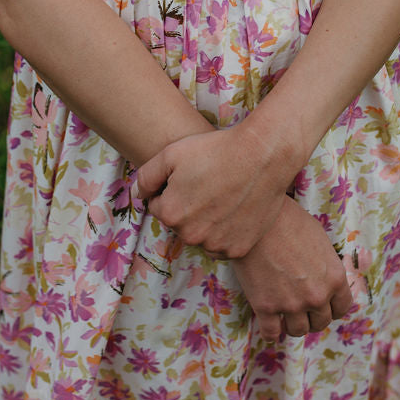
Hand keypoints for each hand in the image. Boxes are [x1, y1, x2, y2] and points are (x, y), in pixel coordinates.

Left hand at [135, 122, 296, 258]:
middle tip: (208, 183)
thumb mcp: (171, 153)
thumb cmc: (216, 150)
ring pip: (201, 235)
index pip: (159, 205)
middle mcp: (191, 236)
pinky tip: (235, 208)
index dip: (172, 188)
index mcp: (170, 214)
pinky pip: (223, 244)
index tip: (190, 175)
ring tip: (223, 194)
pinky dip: (226, 231)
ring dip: (206, 221)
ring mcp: (216, 245)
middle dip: (188, 206)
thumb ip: (146, 177)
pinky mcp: (238, 248)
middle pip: (180, 222)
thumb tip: (136, 194)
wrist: (262, 156)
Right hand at [232, 196, 352, 338]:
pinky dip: (270, 331)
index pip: (342, 308)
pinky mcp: (265, 306)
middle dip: (311, 316)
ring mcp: (291, 303)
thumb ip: (326, 264)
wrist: (258, 216)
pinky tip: (267, 323)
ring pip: (297, 330)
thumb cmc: (289, 219)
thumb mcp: (320, 238)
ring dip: (291, 324)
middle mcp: (317, 295)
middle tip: (300, 307)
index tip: (322, 305)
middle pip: (320, 322)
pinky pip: (271, 333)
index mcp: (334, 278)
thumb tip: (325, 276)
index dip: (331, 307)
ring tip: (283, 314)